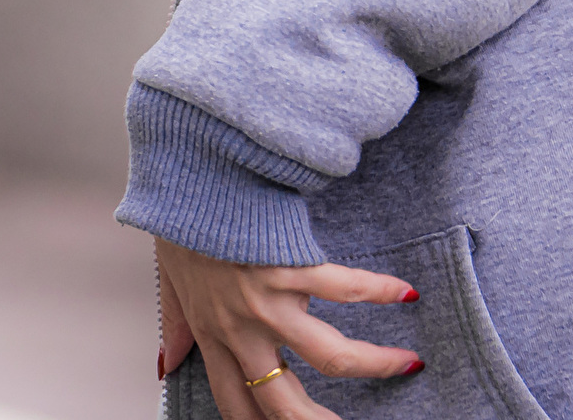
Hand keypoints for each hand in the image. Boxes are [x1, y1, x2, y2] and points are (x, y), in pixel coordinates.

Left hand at [156, 235, 422, 415]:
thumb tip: (166, 363)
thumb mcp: (168, 282)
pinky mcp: (290, 266)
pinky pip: (344, 289)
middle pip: (284, 405)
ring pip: (331, 358)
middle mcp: (241, 330)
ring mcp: (268, 302)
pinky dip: (379, 290)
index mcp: (213, 336)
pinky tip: (405, 293)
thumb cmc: (179, 222)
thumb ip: (176, 326)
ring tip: (406, 364)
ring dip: (375, 364)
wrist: (187, 175)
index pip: (236, 404)